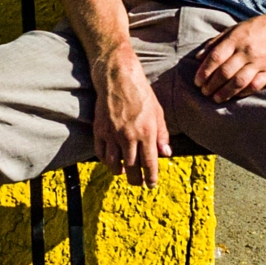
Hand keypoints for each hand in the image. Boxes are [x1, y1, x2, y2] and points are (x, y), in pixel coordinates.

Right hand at [92, 48, 171, 187]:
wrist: (118, 79)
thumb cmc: (141, 94)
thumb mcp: (158, 113)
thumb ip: (162, 135)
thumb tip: (166, 154)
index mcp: (147, 133)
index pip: (149, 164)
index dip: (150, 178)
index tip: (151, 185)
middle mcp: (129, 136)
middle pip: (131, 168)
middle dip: (136, 180)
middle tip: (138, 183)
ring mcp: (112, 134)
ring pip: (114, 163)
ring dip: (119, 172)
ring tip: (123, 173)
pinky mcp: (100, 129)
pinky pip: (100, 152)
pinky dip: (105, 160)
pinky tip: (111, 160)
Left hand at [193, 12, 265, 102]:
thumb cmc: (254, 29)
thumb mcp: (232, 30)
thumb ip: (215, 43)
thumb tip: (198, 58)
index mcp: (235, 39)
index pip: (216, 58)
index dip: (204, 71)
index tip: (197, 81)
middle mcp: (246, 51)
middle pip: (225, 72)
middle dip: (212, 85)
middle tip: (204, 92)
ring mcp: (260, 61)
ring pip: (239, 81)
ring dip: (225, 92)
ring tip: (216, 98)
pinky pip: (256, 85)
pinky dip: (243, 92)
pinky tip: (234, 96)